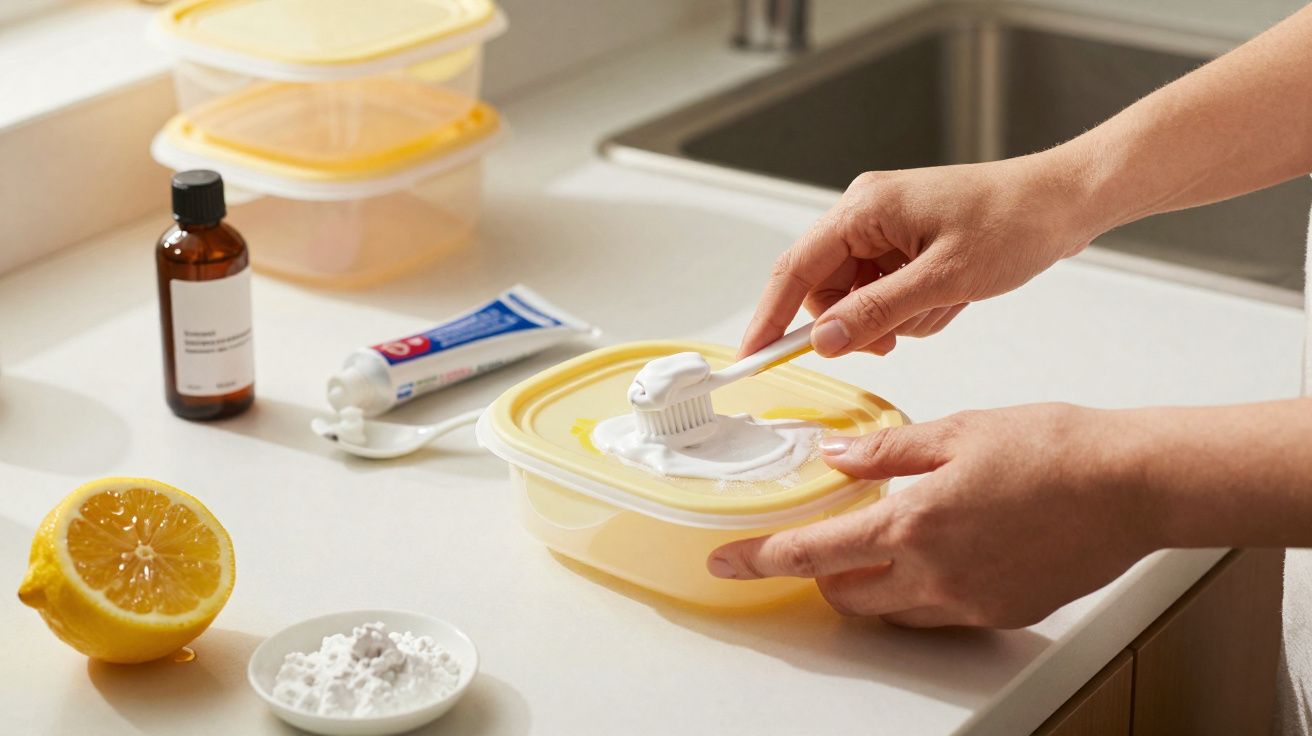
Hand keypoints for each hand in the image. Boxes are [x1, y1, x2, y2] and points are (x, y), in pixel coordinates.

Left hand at [706, 404, 1157, 627]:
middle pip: (847, 595)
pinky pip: (940, 612)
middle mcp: (935, 576)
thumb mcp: (955, 432)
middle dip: (823, 572)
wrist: (1132, 484)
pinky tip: (947, 549)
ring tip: (892, 539)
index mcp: (913, 525)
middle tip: (827, 538)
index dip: (760, 559)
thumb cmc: (1053, 448)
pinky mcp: (1002, 612)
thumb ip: (885, 451)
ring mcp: (970, 602)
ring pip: (893, 610)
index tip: (728, 562)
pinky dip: (923, 588)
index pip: (811, 554)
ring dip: (873, 583)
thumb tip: (835, 458)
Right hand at [739, 153, 1103, 357]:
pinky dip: (913, 307)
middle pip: (826, 287)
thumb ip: (876, 312)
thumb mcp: (943, 280)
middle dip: (857, 321)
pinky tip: (950, 297)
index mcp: (864, 209)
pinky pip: (885, 290)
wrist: (1065, 201)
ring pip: (858, 295)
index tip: (754, 356)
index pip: (795, 268)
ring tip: (943, 305)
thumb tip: (823, 341)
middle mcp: (865, 212)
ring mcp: (885, 226)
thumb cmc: (1013, 223)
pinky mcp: (905, 240)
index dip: (771, 316)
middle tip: (894, 339)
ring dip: (894, 316)